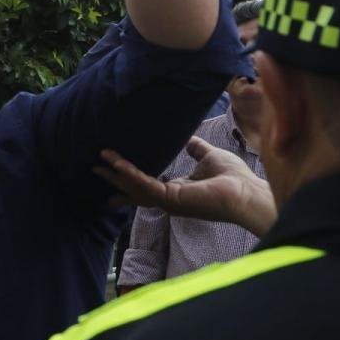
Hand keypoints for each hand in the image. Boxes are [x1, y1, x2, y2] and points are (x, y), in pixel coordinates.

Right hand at [94, 137, 277, 235]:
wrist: (246, 192)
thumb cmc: (234, 178)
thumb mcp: (209, 156)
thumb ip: (196, 149)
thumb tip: (188, 139)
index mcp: (177, 190)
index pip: (147, 187)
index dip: (129, 181)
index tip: (112, 178)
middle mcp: (169, 199)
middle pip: (134, 190)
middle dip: (114, 180)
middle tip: (94, 170)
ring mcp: (168, 201)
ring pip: (134, 186)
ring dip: (116, 173)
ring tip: (99, 161)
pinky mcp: (170, 198)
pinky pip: (144, 183)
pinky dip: (129, 172)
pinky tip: (117, 161)